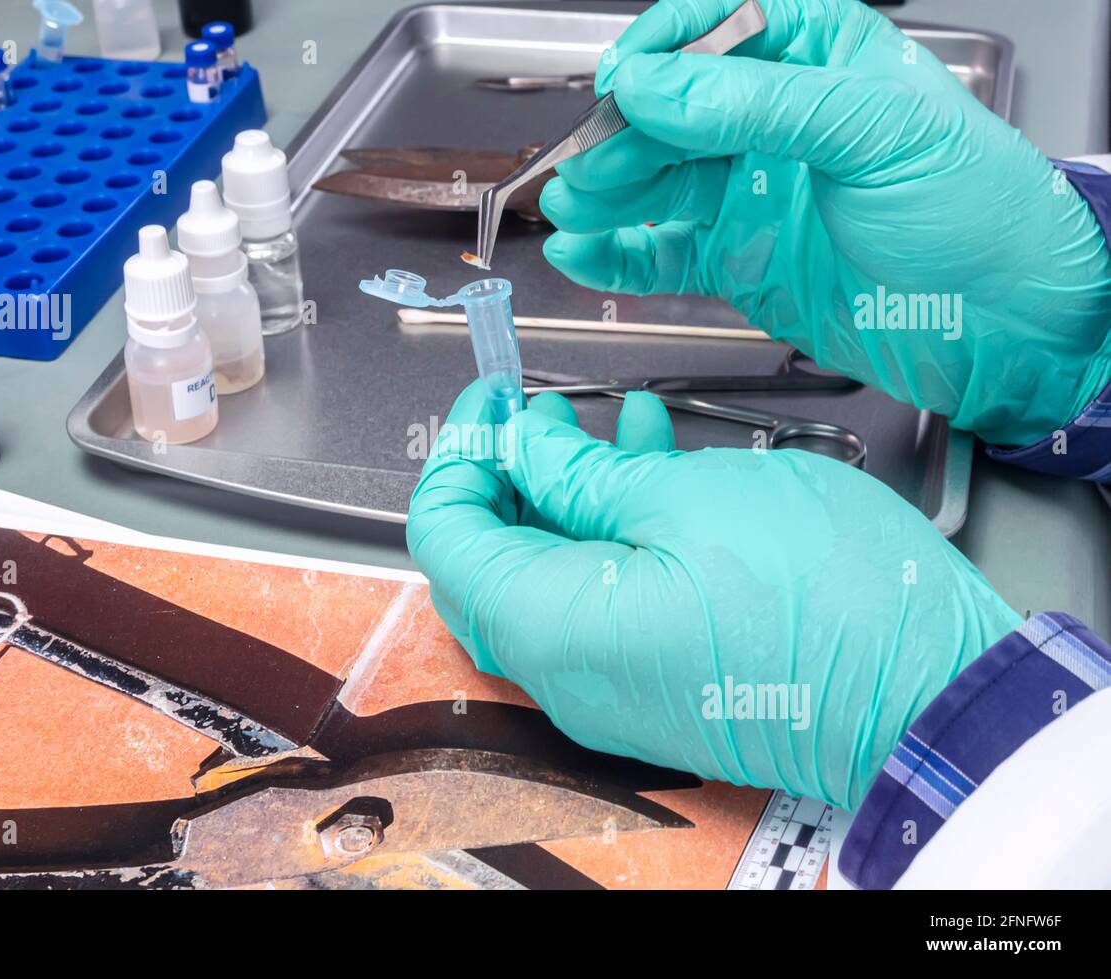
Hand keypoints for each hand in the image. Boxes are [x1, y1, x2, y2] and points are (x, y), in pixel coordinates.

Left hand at [407, 381, 1019, 807]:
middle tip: (542, 413)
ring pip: (552, 575)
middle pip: (490, 561)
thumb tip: (524, 451)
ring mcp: (612, 687)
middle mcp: (566, 672)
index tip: (492, 402)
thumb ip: (582, 475)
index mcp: (550, 625)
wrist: (933, 695)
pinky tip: (659, 468)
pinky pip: (604, 602)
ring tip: (616, 420)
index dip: (460, 455)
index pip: (445, 536)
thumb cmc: (827, 599)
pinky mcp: (659, 684)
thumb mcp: (689, 498)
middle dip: (510, 473)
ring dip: (571, 494)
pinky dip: (614, 534)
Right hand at [540, 0, 1110, 445]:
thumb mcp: (872, 134)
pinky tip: (588, 254)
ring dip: (608, 195)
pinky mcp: (743, 262)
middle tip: (583, 166)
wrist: (1010, 325)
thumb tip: (656, 87)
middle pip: (671, 114)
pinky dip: (623, 256)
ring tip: (569, 206)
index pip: (716, 29)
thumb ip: (757, 107)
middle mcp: (777, 122)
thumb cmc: (978, 209)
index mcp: (818, 57)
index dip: (660, 52)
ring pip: (659, 185)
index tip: (622, 84)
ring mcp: (755, 194)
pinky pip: (667, 254)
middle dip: (620, 137)